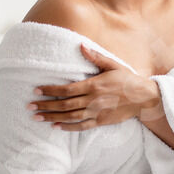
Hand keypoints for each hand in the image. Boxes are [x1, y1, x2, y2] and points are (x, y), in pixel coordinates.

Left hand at [27, 44, 157, 130]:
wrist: (144, 98)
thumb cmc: (127, 79)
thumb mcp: (113, 65)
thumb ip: (95, 57)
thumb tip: (81, 46)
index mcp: (94, 85)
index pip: (67, 89)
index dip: (50, 90)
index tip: (36, 90)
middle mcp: (93, 100)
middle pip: (64, 104)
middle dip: (45, 105)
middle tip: (30, 106)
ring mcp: (97, 112)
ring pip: (70, 116)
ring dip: (52, 117)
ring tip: (37, 117)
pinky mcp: (101, 121)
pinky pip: (81, 126)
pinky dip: (68, 127)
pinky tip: (56, 127)